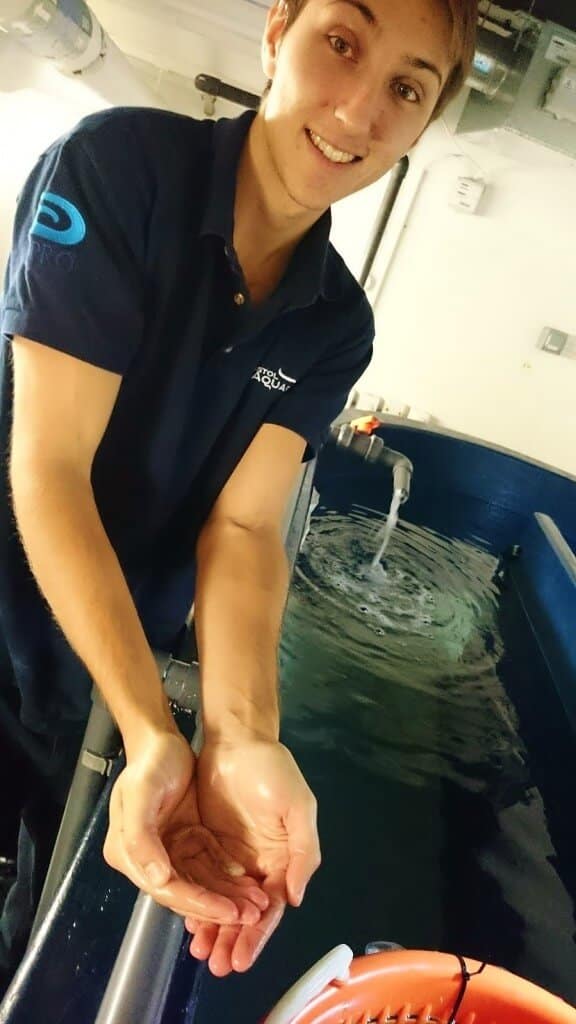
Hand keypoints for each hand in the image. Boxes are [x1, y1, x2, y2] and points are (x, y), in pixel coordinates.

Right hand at [103, 729, 268, 924]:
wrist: (162, 740)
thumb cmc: (151, 764)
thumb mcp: (142, 793)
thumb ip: (141, 836)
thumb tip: (156, 877)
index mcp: (128, 853)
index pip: (166, 889)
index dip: (199, 903)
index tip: (229, 912)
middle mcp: (147, 859)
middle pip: (184, 893)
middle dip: (218, 907)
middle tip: (252, 916)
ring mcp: (169, 852)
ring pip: (200, 884)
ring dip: (227, 898)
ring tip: (257, 907)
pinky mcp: (187, 842)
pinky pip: (209, 868)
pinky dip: (228, 880)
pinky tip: (251, 886)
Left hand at [184, 739, 320, 975]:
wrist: (236, 738)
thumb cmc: (271, 769)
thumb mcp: (298, 806)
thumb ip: (302, 853)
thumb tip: (295, 899)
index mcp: (283, 858)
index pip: (271, 906)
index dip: (257, 934)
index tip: (243, 957)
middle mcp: (258, 863)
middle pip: (245, 911)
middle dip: (234, 939)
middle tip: (218, 964)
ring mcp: (232, 855)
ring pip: (222, 901)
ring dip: (214, 927)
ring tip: (201, 952)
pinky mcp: (207, 844)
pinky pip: (202, 880)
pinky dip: (197, 902)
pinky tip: (188, 922)